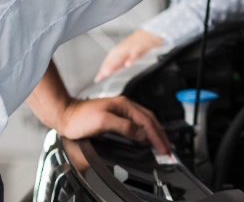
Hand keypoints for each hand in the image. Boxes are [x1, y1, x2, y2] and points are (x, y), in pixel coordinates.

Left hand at [56, 96, 170, 153]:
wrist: (65, 115)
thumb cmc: (79, 117)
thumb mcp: (103, 121)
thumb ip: (124, 127)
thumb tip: (141, 133)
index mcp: (125, 106)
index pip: (146, 122)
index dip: (156, 136)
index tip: (163, 147)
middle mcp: (125, 106)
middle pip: (149, 120)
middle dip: (160, 135)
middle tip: (167, 148)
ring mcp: (121, 111)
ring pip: (144, 122)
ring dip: (154, 133)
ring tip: (160, 144)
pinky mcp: (117, 117)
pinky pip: (137, 124)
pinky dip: (145, 132)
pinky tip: (144, 138)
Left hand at [95, 30, 162, 81]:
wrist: (147, 35)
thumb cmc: (136, 46)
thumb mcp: (125, 55)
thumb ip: (117, 64)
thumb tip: (109, 73)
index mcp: (116, 52)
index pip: (107, 62)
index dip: (102, 71)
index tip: (98, 79)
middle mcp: (121, 50)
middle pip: (112, 60)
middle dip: (106, 68)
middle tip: (100, 76)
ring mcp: (129, 49)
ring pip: (120, 58)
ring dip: (114, 65)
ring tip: (108, 72)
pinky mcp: (138, 48)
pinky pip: (134, 55)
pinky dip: (131, 59)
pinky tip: (128, 64)